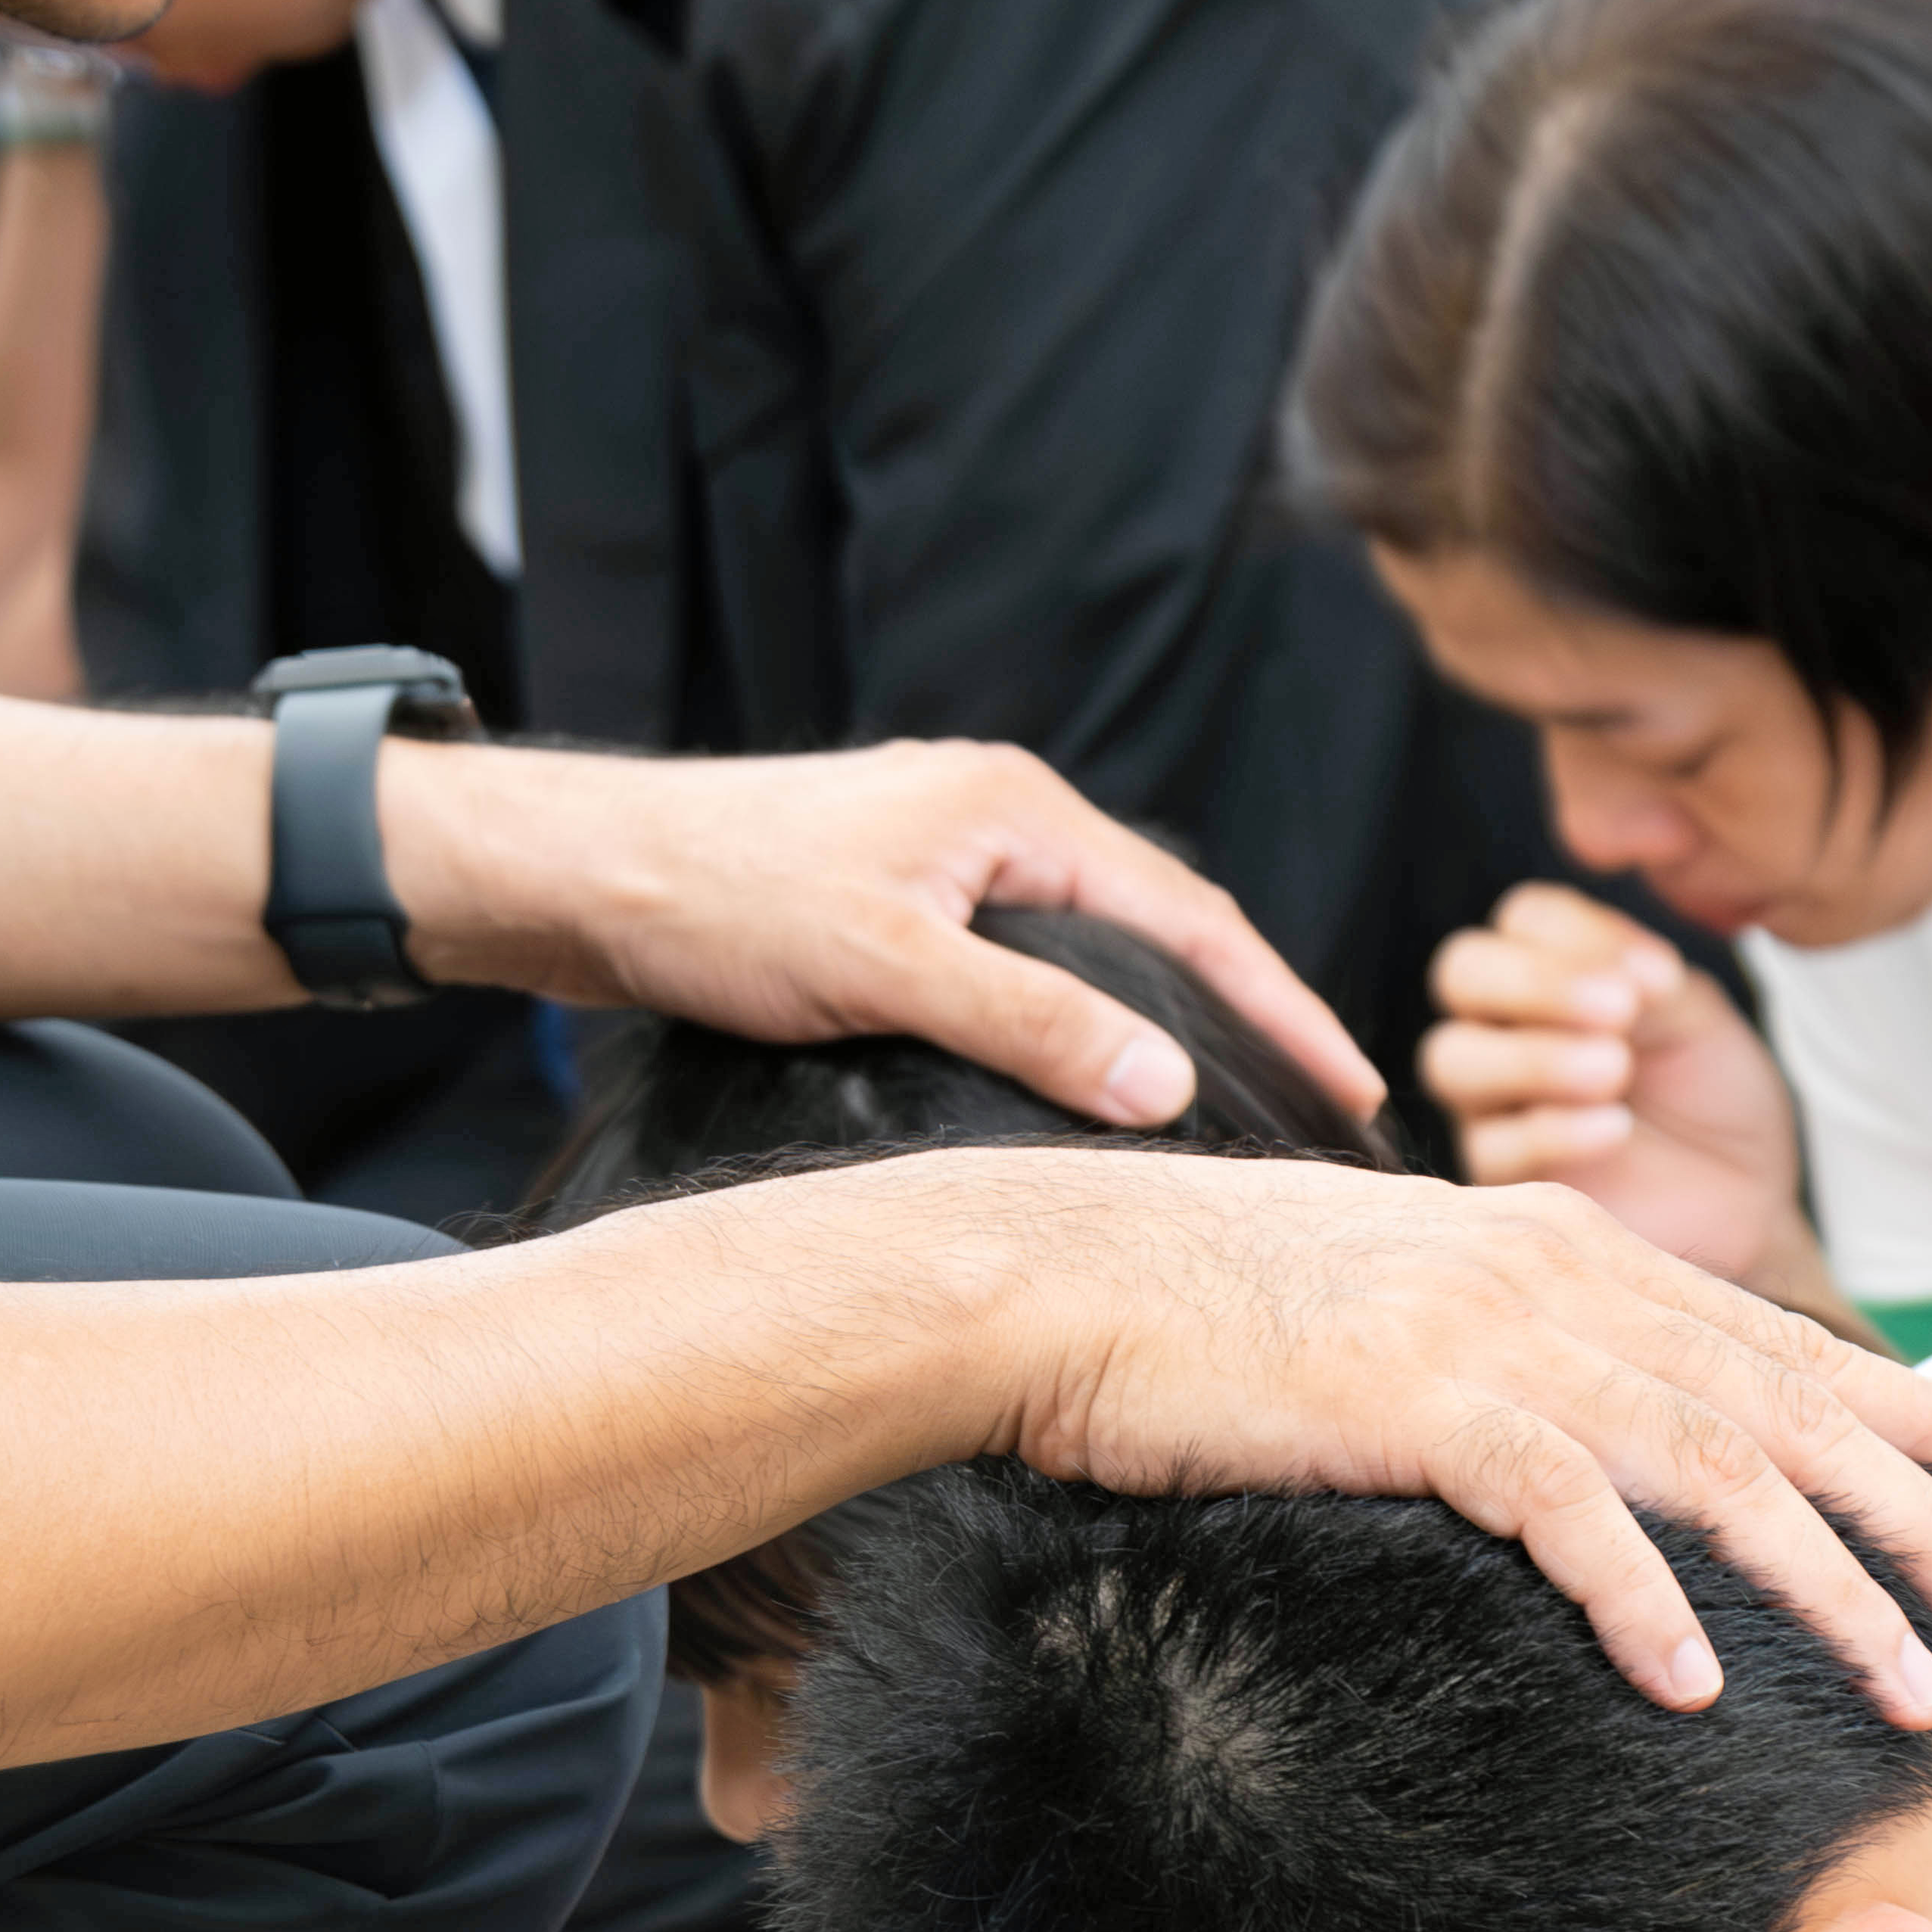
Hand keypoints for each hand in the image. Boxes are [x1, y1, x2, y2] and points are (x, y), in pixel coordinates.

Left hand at [384, 734, 1382, 1136]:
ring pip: (1090, 960)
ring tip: (1230, 1122)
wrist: (576, 879)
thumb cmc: (716, 899)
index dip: (1282, 1008)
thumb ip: (1033, 1024)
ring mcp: (946, 866)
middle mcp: (994, 823)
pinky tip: (1091, 1100)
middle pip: (1158, 933)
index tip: (1355, 1087)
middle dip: (1245, 1021)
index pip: (1194, 919)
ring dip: (1160, 1030)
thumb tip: (1169, 1090)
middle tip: (1317, 1118)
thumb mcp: (888, 966)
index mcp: (1016, 809)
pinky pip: (1025, 977)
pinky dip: (1078, 1034)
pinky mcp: (896, 913)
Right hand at [975, 1151, 1931, 1721]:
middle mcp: (1558, 1274)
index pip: (1782, 1337)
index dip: (1923, 1405)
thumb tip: (1594, 1421)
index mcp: (1567, 1248)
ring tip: (1919, 1683)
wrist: (1067, 1274)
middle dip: (1931, 1513)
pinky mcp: (1412, 1400)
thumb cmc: (1218, 1306)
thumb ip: (1519, 1341)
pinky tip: (1694, 1685)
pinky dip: (1639, 1598)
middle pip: (1790, 1406)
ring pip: (1714, 1464)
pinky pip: (1562, 1506)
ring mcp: (1491, 1333)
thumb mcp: (1408, 1300)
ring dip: (1829, 1584)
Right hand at [1417, 888, 1804, 1290]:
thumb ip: (1649, 984)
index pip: (1525, 918)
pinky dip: (1555, 1129)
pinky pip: (1493, 1144)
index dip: (1584, 936)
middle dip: (1538, 983)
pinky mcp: (1499, 1179)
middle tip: (1619, 1011)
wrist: (1745, 1194)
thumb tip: (1617, 980)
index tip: (1663, 980)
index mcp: (1552, 970)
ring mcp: (1491, 1102)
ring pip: (1453, 1059)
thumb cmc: (1712, 1097)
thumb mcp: (1697, 1020)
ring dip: (1535, 1056)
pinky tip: (1617, 1129)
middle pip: (1462, 972)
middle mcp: (1504, 1025)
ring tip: (1615, 1070)